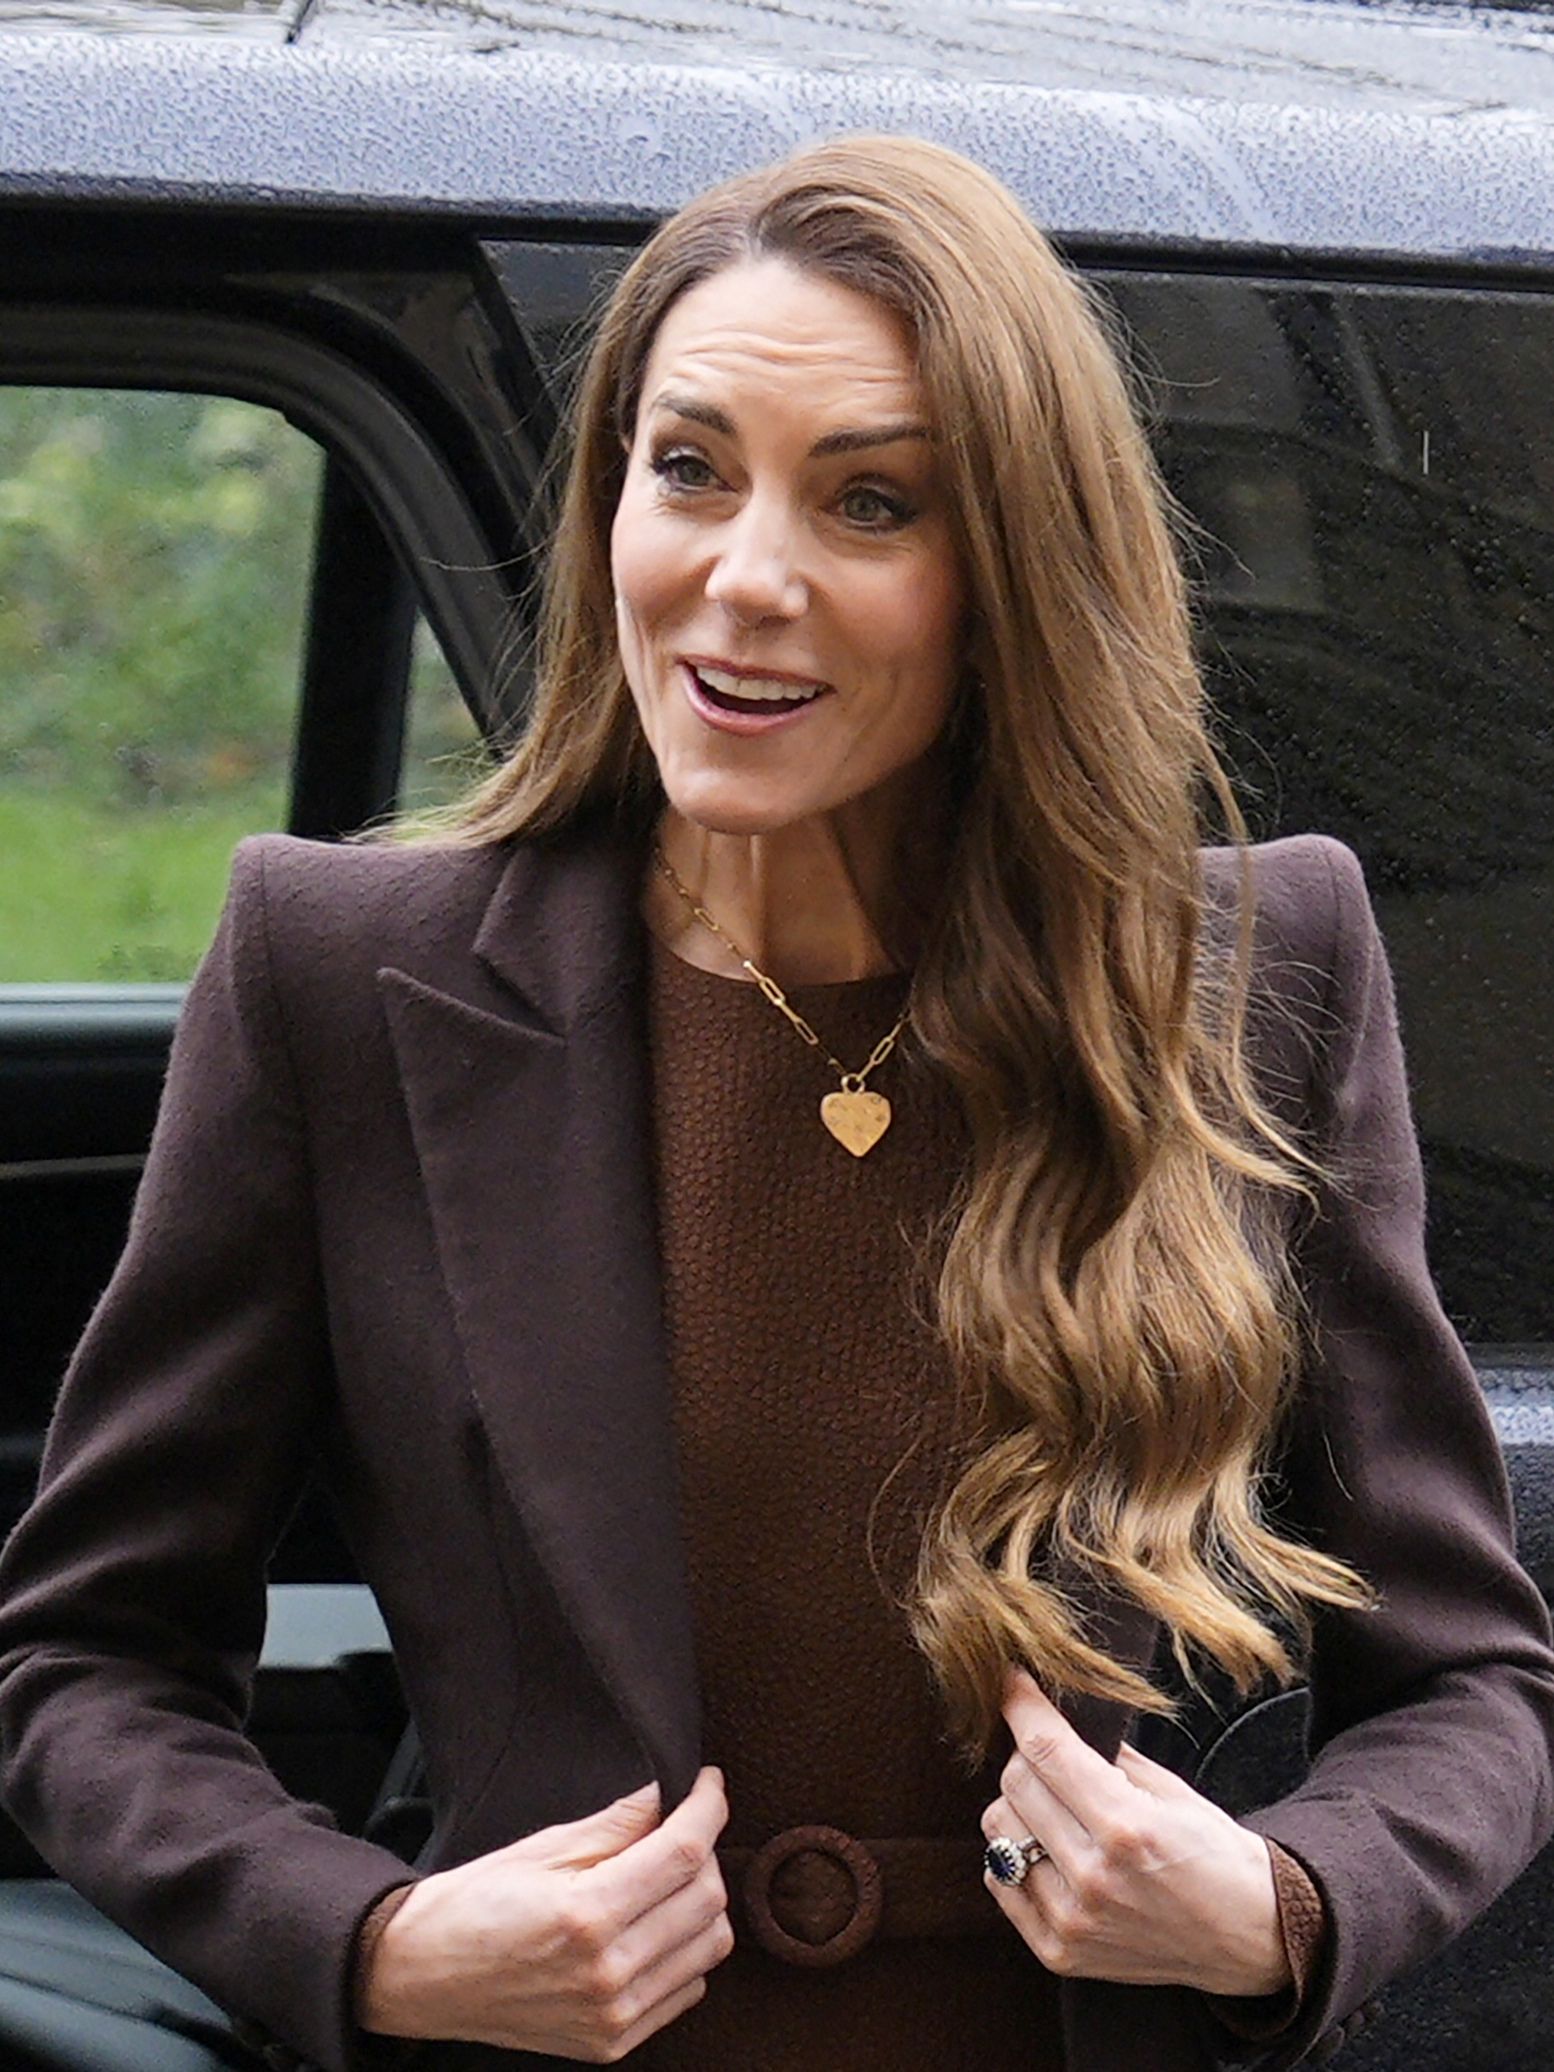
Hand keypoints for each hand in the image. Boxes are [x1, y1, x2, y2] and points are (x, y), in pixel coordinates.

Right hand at [359, 1764, 732, 2060]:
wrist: (425, 1975)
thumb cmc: (476, 1903)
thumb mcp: (545, 1847)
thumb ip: (619, 1822)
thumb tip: (670, 1793)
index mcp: (586, 1916)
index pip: (683, 1854)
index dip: (707, 1807)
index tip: (709, 1783)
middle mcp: (607, 1975)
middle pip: (705, 1899)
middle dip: (704, 1849)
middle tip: (681, 1825)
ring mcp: (612, 2017)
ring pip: (708, 1946)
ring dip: (700, 1901)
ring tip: (666, 1876)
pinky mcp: (613, 2043)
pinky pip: (687, 1988)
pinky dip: (685, 1949)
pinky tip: (653, 1924)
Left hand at [982, 1671, 1289, 1997]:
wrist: (1247, 1935)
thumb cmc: (1214, 1855)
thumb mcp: (1172, 1790)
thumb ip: (1108, 1755)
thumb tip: (1053, 1714)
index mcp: (1127, 1827)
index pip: (1046, 1749)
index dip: (1021, 1705)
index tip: (1012, 1681)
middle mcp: (1093, 1877)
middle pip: (1016, 1783)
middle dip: (1027, 1754)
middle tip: (1051, 1754)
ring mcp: (1072, 1921)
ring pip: (999, 1829)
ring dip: (1020, 1807)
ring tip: (1055, 1808)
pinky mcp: (1059, 1951)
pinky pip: (999, 1881)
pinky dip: (1014, 1856)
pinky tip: (1048, 1851)